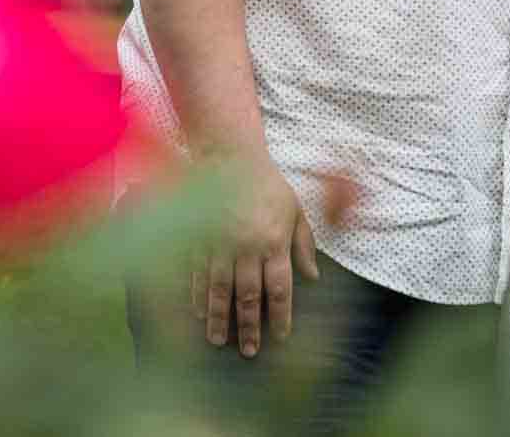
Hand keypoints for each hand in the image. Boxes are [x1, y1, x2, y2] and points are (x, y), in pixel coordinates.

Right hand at [193, 155, 319, 357]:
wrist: (230, 157)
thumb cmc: (267, 184)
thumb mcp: (295, 210)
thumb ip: (304, 244)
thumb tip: (313, 277)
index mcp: (274, 241)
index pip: (279, 288)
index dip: (280, 316)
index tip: (280, 337)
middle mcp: (246, 247)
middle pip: (248, 296)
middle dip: (248, 327)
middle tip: (248, 351)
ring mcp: (219, 244)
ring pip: (219, 290)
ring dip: (219, 318)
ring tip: (218, 341)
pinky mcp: (198, 237)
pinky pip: (196, 273)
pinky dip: (196, 295)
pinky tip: (197, 313)